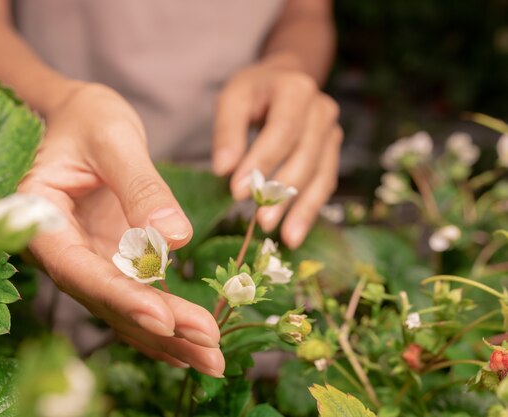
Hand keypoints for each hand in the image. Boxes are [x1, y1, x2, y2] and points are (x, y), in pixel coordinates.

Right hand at [19, 82, 224, 376]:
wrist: (81, 118)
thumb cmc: (87, 118)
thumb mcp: (114, 138)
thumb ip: (141, 186)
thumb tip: (176, 239)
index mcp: (40, 219)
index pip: (80, 269)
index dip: (122, 298)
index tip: (164, 320)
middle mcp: (59, 250)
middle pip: (106, 299)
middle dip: (158, 328)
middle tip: (210, 352)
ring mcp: (86, 258)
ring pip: (122, 307)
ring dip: (167, 337)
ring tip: (212, 361)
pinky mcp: (109, 260)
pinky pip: (134, 297)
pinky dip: (162, 321)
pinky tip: (191, 345)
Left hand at [212, 56, 342, 247]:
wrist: (284, 81)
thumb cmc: (254, 92)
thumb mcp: (233, 99)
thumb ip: (227, 131)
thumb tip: (224, 170)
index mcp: (296, 89)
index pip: (282, 130)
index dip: (261, 162)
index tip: (237, 192)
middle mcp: (322, 109)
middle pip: (304, 156)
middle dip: (281, 192)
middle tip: (260, 221)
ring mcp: (331, 132)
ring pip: (319, 175)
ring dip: (300, 208)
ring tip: (284, 237)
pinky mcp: (331, 153)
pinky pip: (324, 185)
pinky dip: (310, 212)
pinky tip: (294, 234)